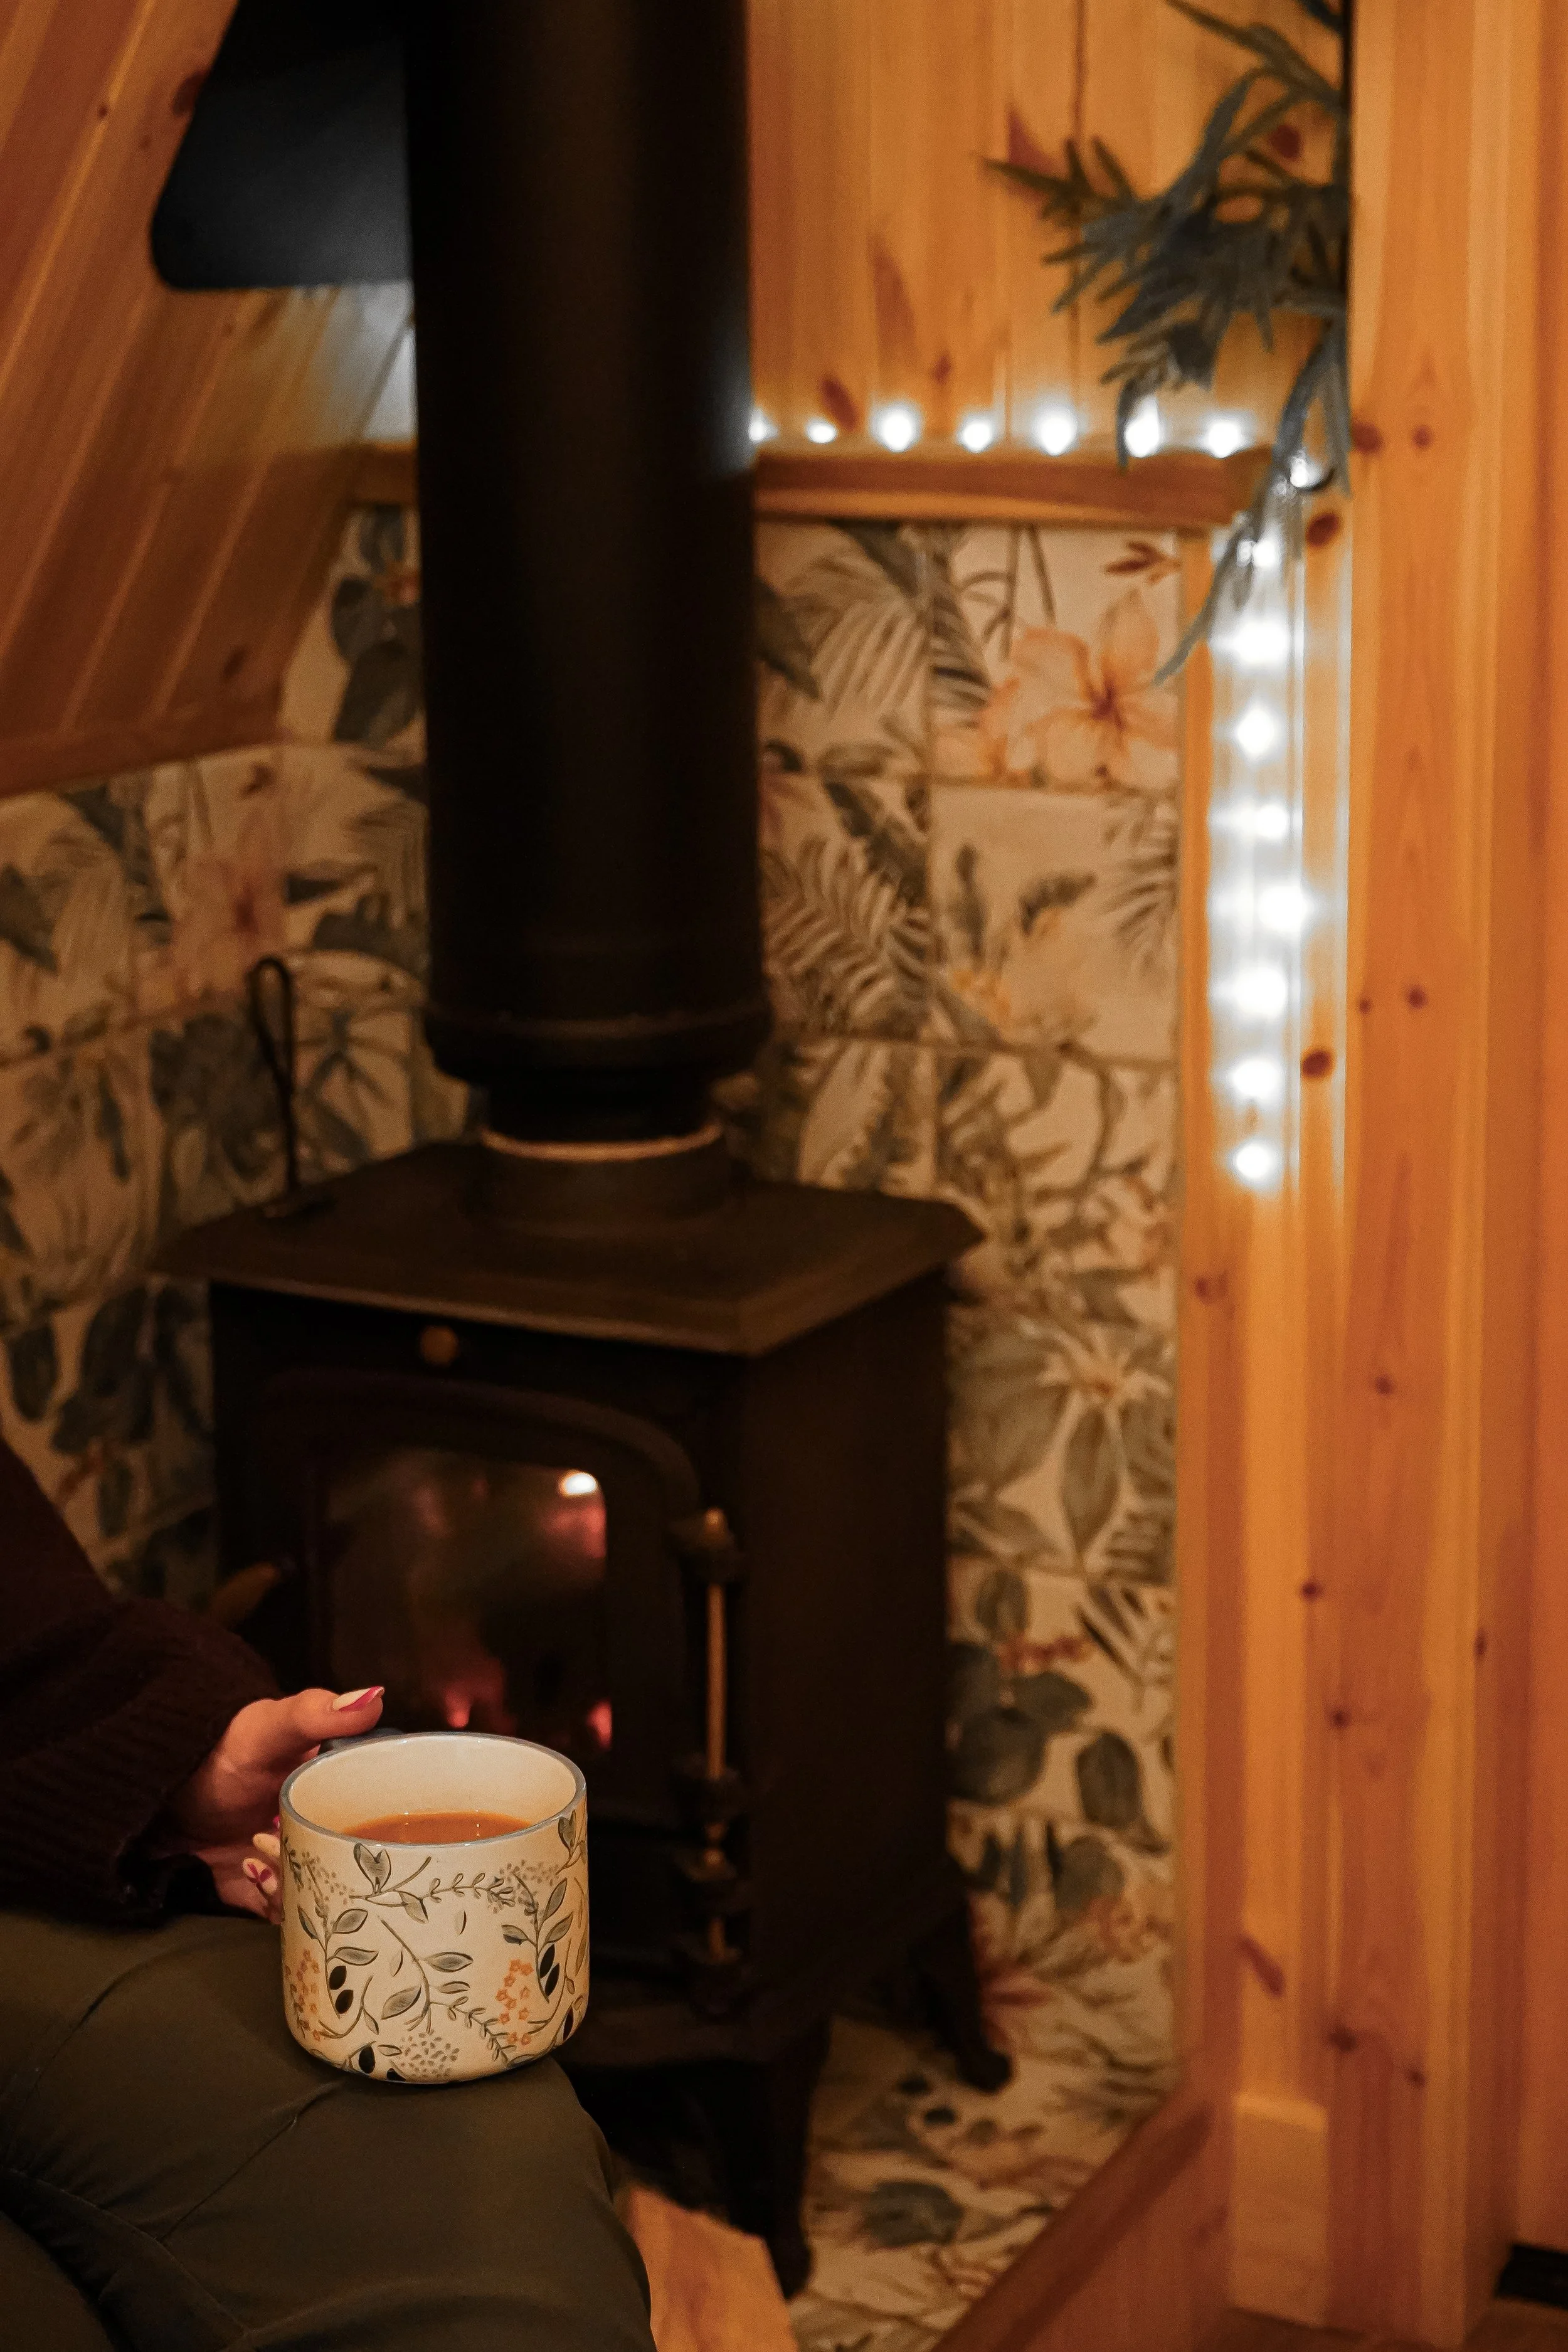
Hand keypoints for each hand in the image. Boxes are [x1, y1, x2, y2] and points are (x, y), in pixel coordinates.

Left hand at [168, 1687, 382, 1921]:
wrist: (166, 1794)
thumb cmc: (226, 1752)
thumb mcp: (269, 1727)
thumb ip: (316, 1713)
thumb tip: (373, 1697)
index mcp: (346, 1787)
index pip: (387, 1809)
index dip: (386, 1822)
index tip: (367, 1826)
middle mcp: (333, 1827)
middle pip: (358, 1859)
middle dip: (338, 1865)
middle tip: (299, 1846)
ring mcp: (304, 1861)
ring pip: (327, 1890)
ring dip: (301, 1883)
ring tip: (264, 1859)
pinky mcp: (275, 1891)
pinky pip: (293, 1913)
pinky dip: (278, 1904)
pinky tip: (253, 1874)